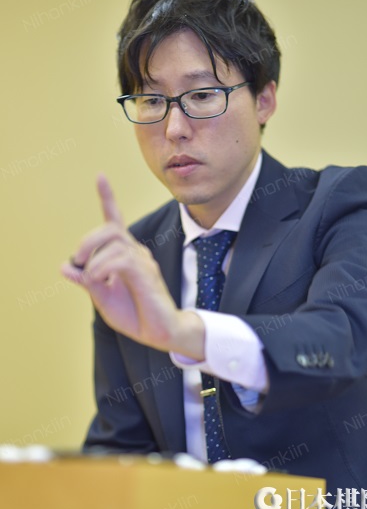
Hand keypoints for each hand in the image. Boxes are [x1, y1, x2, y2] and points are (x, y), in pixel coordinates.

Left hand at [61, 174, 204, 358]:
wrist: (160, 332)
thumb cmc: (135, 314)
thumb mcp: (102, 298)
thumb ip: (86, 281)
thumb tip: (64, 267)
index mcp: (124, 254)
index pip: (115, 220)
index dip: (108, 197)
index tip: (100, 176)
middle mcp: (135, 252)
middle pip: (110, 228)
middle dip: (87, 241)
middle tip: (78, 261)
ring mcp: (143, 261)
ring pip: (114, 242)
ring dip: (94, 258)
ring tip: (91, 277)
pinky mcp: (146, 273)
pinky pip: (120, 260)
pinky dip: (103, 268)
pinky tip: (100, 280)